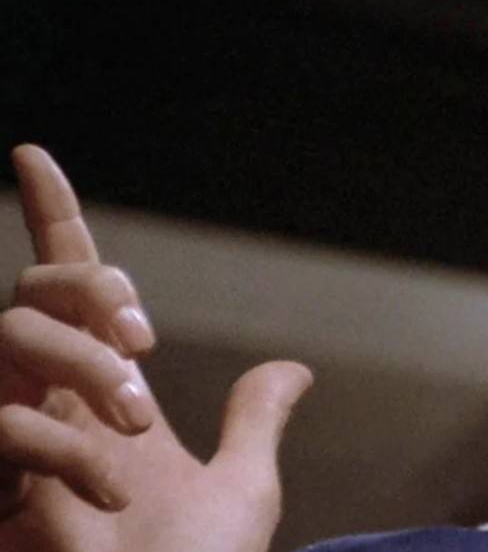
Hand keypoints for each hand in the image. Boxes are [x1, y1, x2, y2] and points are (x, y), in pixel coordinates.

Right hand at [0, 145, 312, 551]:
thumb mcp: (241, 491)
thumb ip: (255, 423)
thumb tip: (295, 370)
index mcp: (99, 393)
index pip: (67, 287)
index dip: (52, 217)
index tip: (34, 155)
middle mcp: (46, 404)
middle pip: (34, 291)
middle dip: (90, 293)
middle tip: (145, 344)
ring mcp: (11, 442)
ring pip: (10, 338)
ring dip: (86, 370)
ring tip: (137, 428)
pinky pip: (6, 427)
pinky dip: (64, 448)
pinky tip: (108, 495)